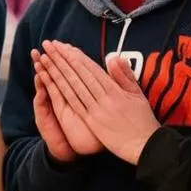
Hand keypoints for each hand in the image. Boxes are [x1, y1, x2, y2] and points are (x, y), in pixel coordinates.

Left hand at [38, 41, 157, 164]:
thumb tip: (114, 57)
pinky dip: (62, 90)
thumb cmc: (143, 121)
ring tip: (45, 58)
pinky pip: (74, 103)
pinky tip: (51, 81)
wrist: (145, 146)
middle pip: (79, 73)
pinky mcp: (92, 121)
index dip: (76, 56)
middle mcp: (104, 97)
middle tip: (49, 45)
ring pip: (73, 86)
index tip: (64, 46)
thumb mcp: (138, 95)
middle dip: (62, 58)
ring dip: (57, 71)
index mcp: (116, 90)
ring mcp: (97, 109)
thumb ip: (125, 76)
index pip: (91, 68)